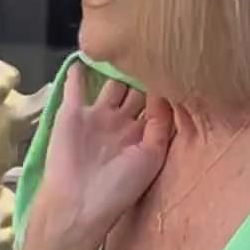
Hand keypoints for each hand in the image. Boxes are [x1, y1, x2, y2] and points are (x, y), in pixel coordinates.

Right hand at [20, 68, 172, 249]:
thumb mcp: (152, 156)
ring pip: (110, 86)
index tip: (177, 66)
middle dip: (144, 73)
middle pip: (135, 91)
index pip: (156, 106)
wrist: (77, 204)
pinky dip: (79, 72)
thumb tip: (166, 92)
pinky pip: (75, 87)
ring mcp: (96, 117)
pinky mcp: (71, 113)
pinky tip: (87, 54)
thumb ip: (161, 124)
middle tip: (155, 50)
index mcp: (140, 137)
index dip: (165, 88)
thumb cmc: (119, 187)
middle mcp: (120, 124)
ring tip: (126, 45)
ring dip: (117, 68)